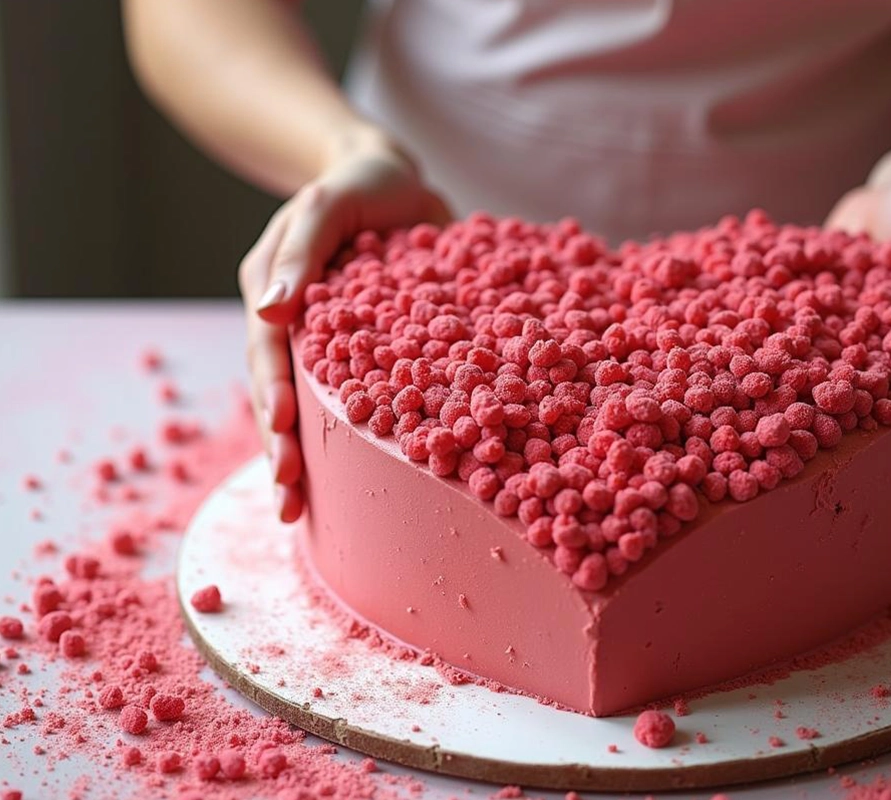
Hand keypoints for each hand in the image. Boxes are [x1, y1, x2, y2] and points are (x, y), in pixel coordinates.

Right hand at [238, 129, 451, 521]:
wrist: (394, 180)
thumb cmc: (358, 184)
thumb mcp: (329, 203)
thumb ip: (300, 250)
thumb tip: (267, 310)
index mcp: (272, 289)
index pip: (267, 350)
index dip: (272, 392)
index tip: (281, 432)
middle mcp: (291, 324)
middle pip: (278, 392)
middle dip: (280, 448)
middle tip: (288, 503)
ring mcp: (326, 344)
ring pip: (310, 406)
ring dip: (307, 458)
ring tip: (304, 512)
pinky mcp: (366, 354)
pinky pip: (354, 400)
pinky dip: (352, 439)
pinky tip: (358, 482)